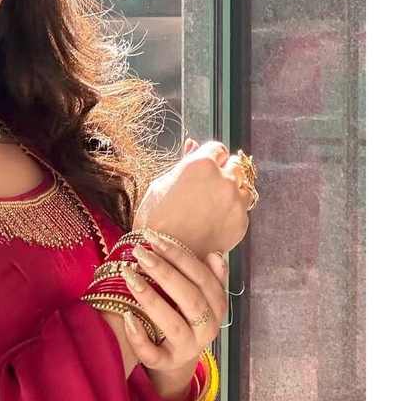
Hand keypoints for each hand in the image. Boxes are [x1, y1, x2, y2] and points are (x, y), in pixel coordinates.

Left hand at [118, 234, 227, 398]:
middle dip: (164, 272)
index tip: (154, 238)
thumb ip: (206, 276)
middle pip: (190, 299)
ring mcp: (187, 348)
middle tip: (139, 252)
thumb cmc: (183, 316)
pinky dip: (139, 337)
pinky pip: (153, 353)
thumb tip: (215, 255)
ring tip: (129, 275)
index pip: (202, 278)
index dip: (179, 256)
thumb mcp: (197, 295)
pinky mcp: (166, 363)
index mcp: (216, 307)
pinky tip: (126, 316)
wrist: (175, 357)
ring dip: (150, 298)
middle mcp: (207, 328)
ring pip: (173, 324)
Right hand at [133, 138, 251, 256]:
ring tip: (212, 205)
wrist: (162, 256)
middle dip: (225, 173)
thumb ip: (184, 162)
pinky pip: (242, 209)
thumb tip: (193, 144)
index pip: (218, 149)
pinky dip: (232, 212)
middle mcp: (223, 179)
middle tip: (208, 188)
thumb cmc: (155, 218)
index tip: (203, 170)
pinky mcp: (241, 223)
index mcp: (201, 164)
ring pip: (244, 187)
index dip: (210, 158)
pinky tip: (214, 220)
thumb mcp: (162, 183)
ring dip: (232, 192)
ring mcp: (235, 202)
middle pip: (236, 165)